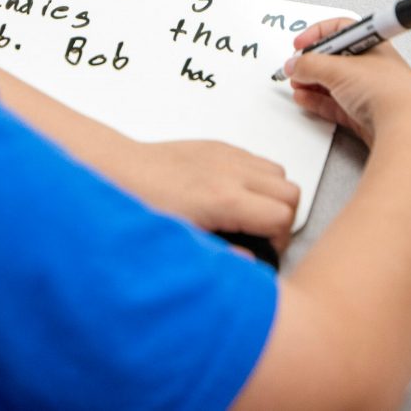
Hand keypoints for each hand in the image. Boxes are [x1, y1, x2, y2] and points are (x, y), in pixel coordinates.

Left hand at [120, 140, 299, 252]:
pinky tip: (233, 193)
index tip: (263, 248)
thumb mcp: (182, 242)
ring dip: (272, 194)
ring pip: (279, 173)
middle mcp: (230, 172)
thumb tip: (251, 265)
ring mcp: (227, 155)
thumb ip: (223, 256)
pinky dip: (256, 177)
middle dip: (283, 217)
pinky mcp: (219, 146)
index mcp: (223, 199)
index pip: (283, 216)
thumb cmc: (140, 203)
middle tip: (262, 233)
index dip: (279, 239)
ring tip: (249, 213)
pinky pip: (256, 159)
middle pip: (291, 193)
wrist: (119, 169)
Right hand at [287, 18, 410, 147]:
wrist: (405, 126)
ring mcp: (367, 90)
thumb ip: (309, 64)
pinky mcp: (362, 113)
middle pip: (334, 58)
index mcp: (371, 44)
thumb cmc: (387, 91)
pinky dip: (317, 100)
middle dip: (310, 62)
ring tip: (297, 84)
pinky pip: (334, 103)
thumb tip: (295, 64)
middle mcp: (371, 65)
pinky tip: (305, 98)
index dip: (317, 34)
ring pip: (333, 82)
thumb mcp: (337, 69)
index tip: (300, 44)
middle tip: (295, 67)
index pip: (340, 29)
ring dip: (311, 82)